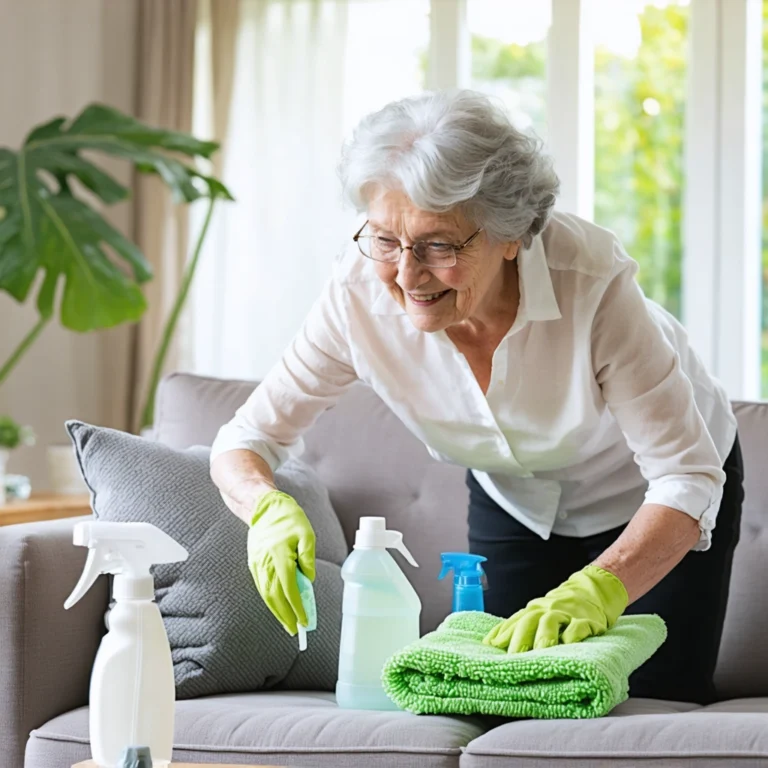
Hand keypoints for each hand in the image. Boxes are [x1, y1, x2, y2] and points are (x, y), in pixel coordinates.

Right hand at [247, 491, 315, 634]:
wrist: (264, 507)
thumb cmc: (289, 519)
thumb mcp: (307, 534)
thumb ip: (308, 557)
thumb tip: (308, 579)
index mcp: (279, 556)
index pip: (289, 589)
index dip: (296, 608)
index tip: (304, 621)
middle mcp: (265, 563)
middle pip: (275, 597)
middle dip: (285, 616)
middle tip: (295, 630)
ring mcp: (257, 565)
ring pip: (266, 594)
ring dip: (276, 611)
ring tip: (287, 623)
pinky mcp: (253, 564)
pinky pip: (261, 586)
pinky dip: (269, 600)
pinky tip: (277, 607)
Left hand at [483, 565, 628, 652]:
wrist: (590, 592)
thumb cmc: (557, 610)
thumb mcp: (535, 615)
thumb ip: (514, 628)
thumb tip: (489, 643)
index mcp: (532, 611)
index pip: (514, 622)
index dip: (503, 634)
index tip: (491, 649)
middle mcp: (546, 610)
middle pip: (529, 621)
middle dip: (520, 637)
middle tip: (514, 656)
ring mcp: (566, 614)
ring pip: (552, 621)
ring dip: (545, 634)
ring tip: (540, 650)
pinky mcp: (586, 620)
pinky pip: (579, 626)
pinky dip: (573, 634)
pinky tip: (569, 643)